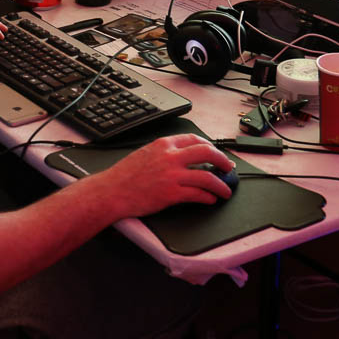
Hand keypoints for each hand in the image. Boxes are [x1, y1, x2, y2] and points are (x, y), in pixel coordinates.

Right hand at [94, 135, 234, 218]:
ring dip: (220, 185)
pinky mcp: (171, 194)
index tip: (215, 153)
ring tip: (225, 191)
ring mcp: (172, 175)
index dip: (209, 146)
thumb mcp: (144, 153)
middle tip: (228, 168)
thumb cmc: (124, 175)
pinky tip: (210, 199)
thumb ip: (164, 152)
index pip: (194, 139)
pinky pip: (197, 194)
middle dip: (222, 160)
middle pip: (206, 152)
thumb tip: (182, 157)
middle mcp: (170, 157)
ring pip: (207, 176)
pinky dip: (208, 197)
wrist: (111, 191)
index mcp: (163, 144)